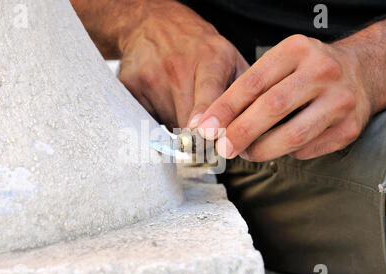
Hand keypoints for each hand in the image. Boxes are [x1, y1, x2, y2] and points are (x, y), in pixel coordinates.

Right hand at [118, 1, 247, 128]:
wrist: (155, 24)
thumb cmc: (198, 46)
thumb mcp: (230, 58)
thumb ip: (245, 91)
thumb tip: (256, 127)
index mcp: (210, 58)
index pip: (208, 91)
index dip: (205, 114)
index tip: (204, 132)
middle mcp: (178, 66)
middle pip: (185, 119)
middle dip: (197, 136)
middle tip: (204, 137)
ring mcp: (150, 75)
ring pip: (167, 123)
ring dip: (177, 124)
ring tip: (182, 102)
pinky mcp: (130, 85)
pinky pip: (146, 118)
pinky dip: (157, 118)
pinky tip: (163, 99)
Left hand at [197, 34, 373, 160]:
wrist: (360, 73)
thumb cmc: (308, 72)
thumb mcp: (280, 64)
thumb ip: (250, 89)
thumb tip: (215, 123)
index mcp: (297, 50)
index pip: (253, 82)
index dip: (226, 108)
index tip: (207, 127)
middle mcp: (322, 70)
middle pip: (273, 107)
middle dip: (241, 132)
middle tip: (224, 148)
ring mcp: (340, 99)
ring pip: (292, 135)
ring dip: (261, 150)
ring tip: (246, 152)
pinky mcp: (349, 127)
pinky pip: (307, 148)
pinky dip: (287, 152)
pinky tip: (279, 147)